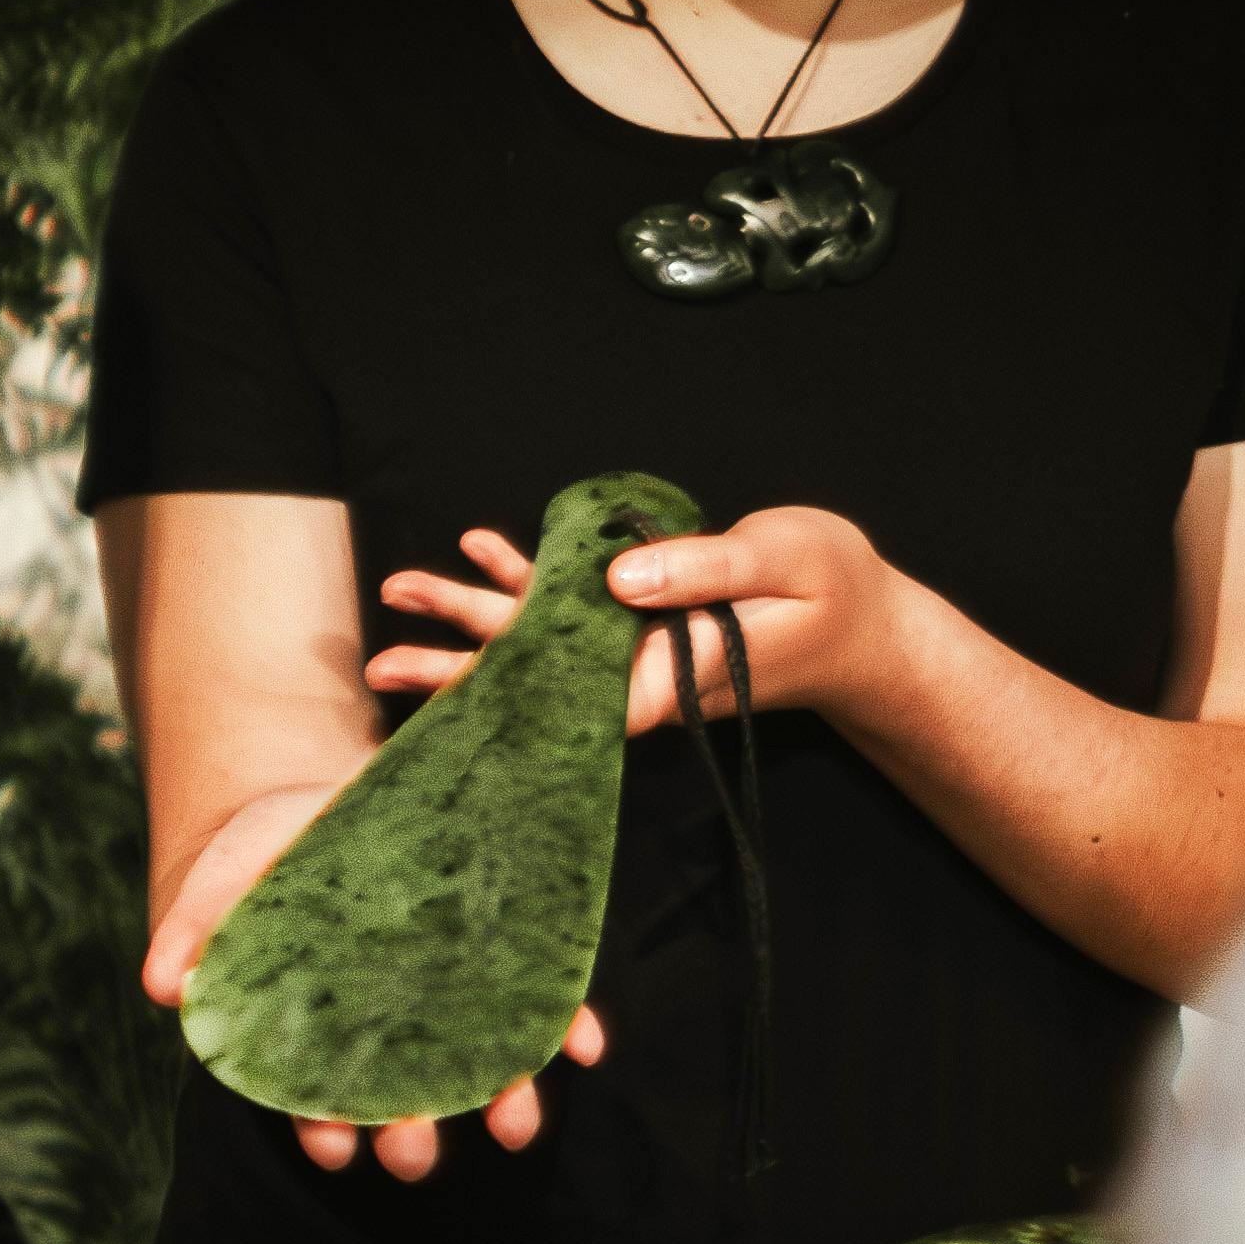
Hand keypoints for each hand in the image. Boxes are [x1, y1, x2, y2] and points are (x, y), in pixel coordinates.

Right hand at [137, 701, 607, 1185]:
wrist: (341, 792)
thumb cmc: (272, 850)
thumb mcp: (225, 880)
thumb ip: (193, 930)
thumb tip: (160, 987)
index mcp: (321, 1021)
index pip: (318, 1092)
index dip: (323, 1125)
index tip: (332, 1149)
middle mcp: (393, 1021)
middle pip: (404, 1091)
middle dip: (410, 1130)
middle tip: (411, 1154)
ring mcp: (454, 993)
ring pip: (481, 1061)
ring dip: (502, 1099)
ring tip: (513, 1126)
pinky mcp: (506, 954)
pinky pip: (546, 1002)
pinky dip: (569, 1029)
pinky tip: (586, 1049)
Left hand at [377, 507, 914, 735]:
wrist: (866, 626)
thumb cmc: (834, 593)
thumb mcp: (782, 560)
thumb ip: (704, 567)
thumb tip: (614, 580)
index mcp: (668, 676)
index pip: (568, 697)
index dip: (500, 696)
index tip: (435, 696)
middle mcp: (640, 675)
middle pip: (532, 678)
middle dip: (456, 664)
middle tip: (378, 664)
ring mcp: (638, 653)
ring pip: (539, 642)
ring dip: (471, 614)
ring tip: (399, 592)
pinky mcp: (644, 623)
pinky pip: (571, 606)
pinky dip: (527, 574)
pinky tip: (482, 546)